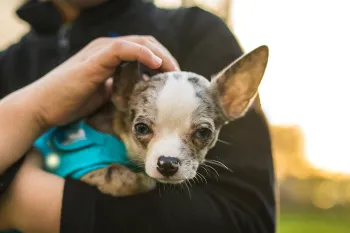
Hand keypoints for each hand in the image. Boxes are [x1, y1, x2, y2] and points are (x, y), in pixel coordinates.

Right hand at [13, 35, 178, 129]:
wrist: (44, 107)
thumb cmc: (73, 103)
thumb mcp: (108, 95)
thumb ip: (125, 89)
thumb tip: (147, 93)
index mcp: (112, 57)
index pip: (145, 51)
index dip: (163, 62)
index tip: (175, 80)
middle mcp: (108, 49)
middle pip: (147, 44)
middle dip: (167, 58)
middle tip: (178, 77)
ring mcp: (101, 52)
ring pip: (140, 42)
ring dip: (161, 55)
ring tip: (173, 72)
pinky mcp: (95, 59)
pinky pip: (123, 48)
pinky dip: (143, 53)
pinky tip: (156, 64)